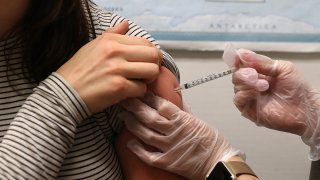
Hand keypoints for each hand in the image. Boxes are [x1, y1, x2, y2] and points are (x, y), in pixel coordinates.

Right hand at [57, 21, 161, 112]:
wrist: (64, 93)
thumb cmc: (79, 70)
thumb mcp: (93, 46)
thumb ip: (112, 34)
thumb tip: (126, 24)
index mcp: (111, 40)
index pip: (146, 42)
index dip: (151, 54)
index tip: (146, 62)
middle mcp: (116, 52)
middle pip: (153, 55)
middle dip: (154, 65)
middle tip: (146, 73)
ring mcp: (118, 69)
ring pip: (152, 71)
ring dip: (148, 79)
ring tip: (138, 82)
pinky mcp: (118, 87)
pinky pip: (142, 88)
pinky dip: (137, 92)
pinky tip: (128, 92)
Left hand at [119, 93, 239, 178]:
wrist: (218, 163)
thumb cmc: (212, 142)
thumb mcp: (199, 121)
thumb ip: (184, 110)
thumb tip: (176, 99)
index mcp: (183, 120)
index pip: (161, 105)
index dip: (148, 98)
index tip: (140, 92)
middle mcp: (174, 132)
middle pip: (150, 117)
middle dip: (135, 107)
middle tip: (125, 100)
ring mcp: (170, 147)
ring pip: (146, 133)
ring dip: (133, 124)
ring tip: (124, 116)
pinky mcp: (168, 162)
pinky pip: (149, 155)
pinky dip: (138, 149)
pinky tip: (130, 143)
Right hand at [232, 51, 319, 159]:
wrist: (304, 108)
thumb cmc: (297, 89)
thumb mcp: (282, 68)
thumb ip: (261, 61)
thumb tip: (242, 54)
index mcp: (258, 72)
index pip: (241, 64)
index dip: (236, 59)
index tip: (236, 56)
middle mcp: (251, 84)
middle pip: (236, 74)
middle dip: (243, 72)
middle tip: (254, 74)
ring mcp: (249, 97)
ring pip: (236, 86)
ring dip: (247, 83)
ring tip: (264, 85)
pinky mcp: (248, 109)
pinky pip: (238, 99)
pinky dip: (245, 93)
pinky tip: (257, 92)